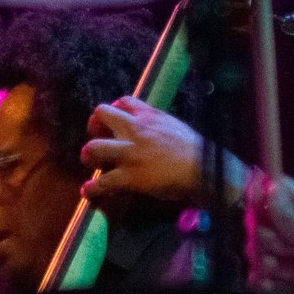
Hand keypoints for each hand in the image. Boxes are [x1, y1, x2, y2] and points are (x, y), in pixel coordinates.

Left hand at [78, 97, 244, 205]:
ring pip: (93, 147)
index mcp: (150, 117)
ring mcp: (130, 153)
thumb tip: (152, 131)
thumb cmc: (197, 152)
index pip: (124, 101)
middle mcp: (136, 130)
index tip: (113, 122)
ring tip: (92, 164)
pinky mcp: (129, 176)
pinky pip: (102, 182)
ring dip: (88, 155)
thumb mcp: (176, 128)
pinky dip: (92, 188)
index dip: (114, 111)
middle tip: (97, 138)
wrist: (205, 170)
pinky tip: (88, 191)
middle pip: (101, 114)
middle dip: (94, 125)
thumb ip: (159, 126)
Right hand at [243, 171, 293, 293]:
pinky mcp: (279, 275)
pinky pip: (257, 269)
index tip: (253, 205)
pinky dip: (262, 278)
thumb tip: (271, 189)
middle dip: (266, 236)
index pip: (282, 188)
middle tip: (285, 250)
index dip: (264, 192)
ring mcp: (287, 253)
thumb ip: (293, 219)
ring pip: (257, 246)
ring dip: (265, 261)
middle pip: (262, 218)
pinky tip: (273, 285)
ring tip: (284, 273)